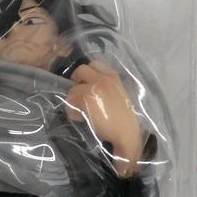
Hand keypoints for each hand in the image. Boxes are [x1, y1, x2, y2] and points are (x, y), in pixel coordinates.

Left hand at [64, 62, 141, 176]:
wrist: (126, 132)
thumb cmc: (123, 118)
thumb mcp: (117, 94)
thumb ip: (105, 87)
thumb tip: (87, 87)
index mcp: (112, 76)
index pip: (93, 64)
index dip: (86, 75)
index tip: (85, 85)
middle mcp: (103, 78)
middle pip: (80, 70)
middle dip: (76, 83)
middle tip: (78, 97)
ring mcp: (93, 87)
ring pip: (73, 89)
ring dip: (73, 100)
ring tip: (80, 112)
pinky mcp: (85, 98)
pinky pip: (70, 101)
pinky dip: (72, 111)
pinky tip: (80, 118)